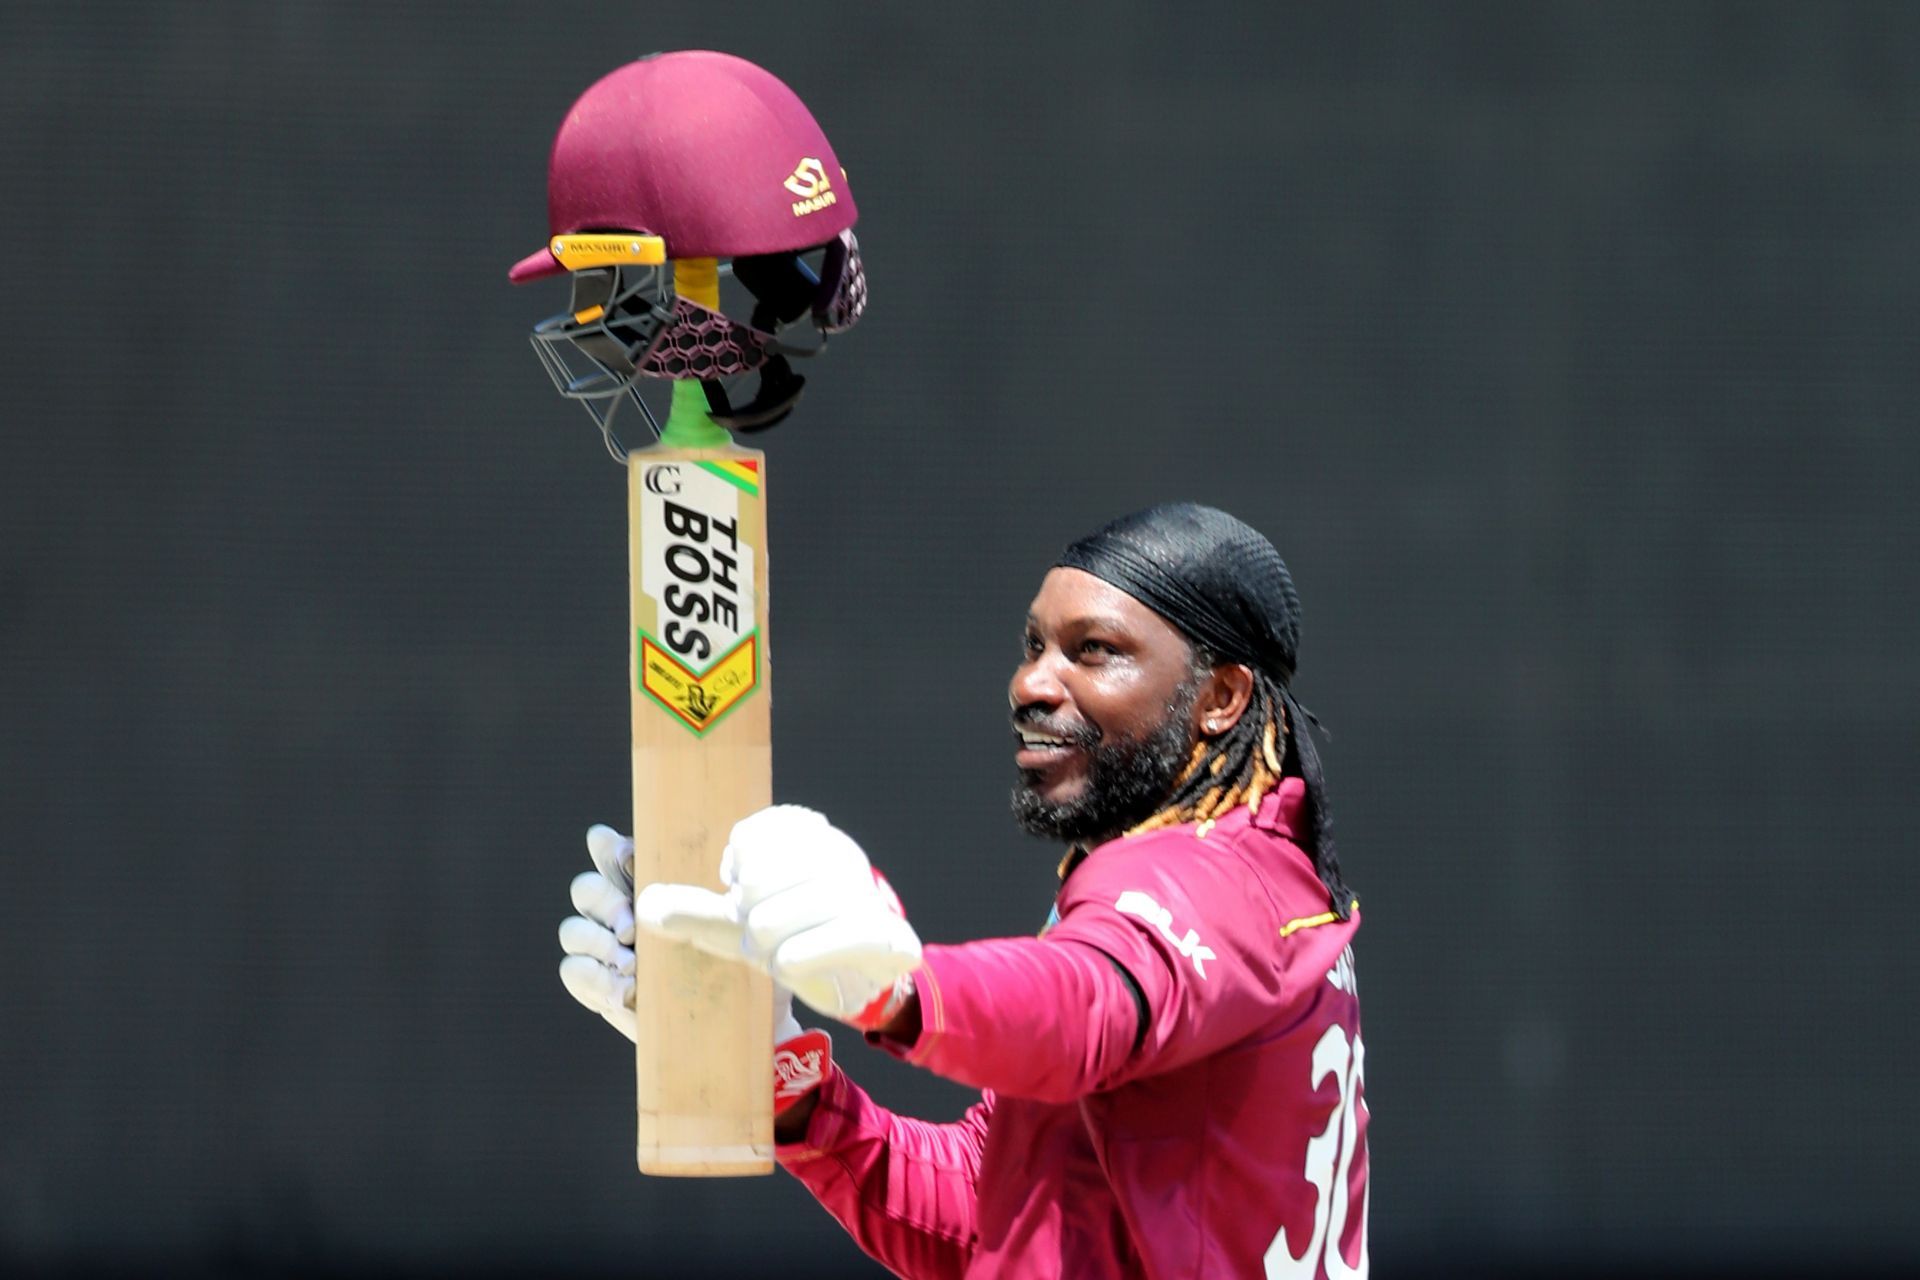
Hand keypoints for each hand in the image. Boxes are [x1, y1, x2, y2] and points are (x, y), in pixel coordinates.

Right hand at [557, 825, 827, 1113]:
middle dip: (602, 902)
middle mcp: (624, 913)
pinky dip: (592, 978)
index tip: (628, 858)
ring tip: (630, 964)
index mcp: (651, 886)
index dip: (610, 849)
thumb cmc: (741, 962)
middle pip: (585, 889)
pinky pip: (573, 971)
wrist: (743, 1025)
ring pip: (573, 930)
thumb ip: (701, 904)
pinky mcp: (603, 989)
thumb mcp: (732, 927)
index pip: (613, 852)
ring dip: (596, 942)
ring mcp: (609, 952)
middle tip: (631, 927)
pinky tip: (625, 992)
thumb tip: (663, 892)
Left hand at [635, 805, 921, 1028]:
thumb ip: (696, 911)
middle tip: (758, 939)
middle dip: (747, 922)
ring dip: (765, 949)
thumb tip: (646, 907)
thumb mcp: (739, 923)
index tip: (747, 891)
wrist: (858, 974)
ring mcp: (867, 894)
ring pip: (777, 920)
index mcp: (806, 833)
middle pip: (756, 884)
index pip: (748, 841)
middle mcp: (840, 853)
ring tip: (773, 955)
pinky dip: (794, 961)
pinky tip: (790, 964)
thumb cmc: (792, 935)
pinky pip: (825, 944)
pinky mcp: (889, 937)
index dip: (737, 877)